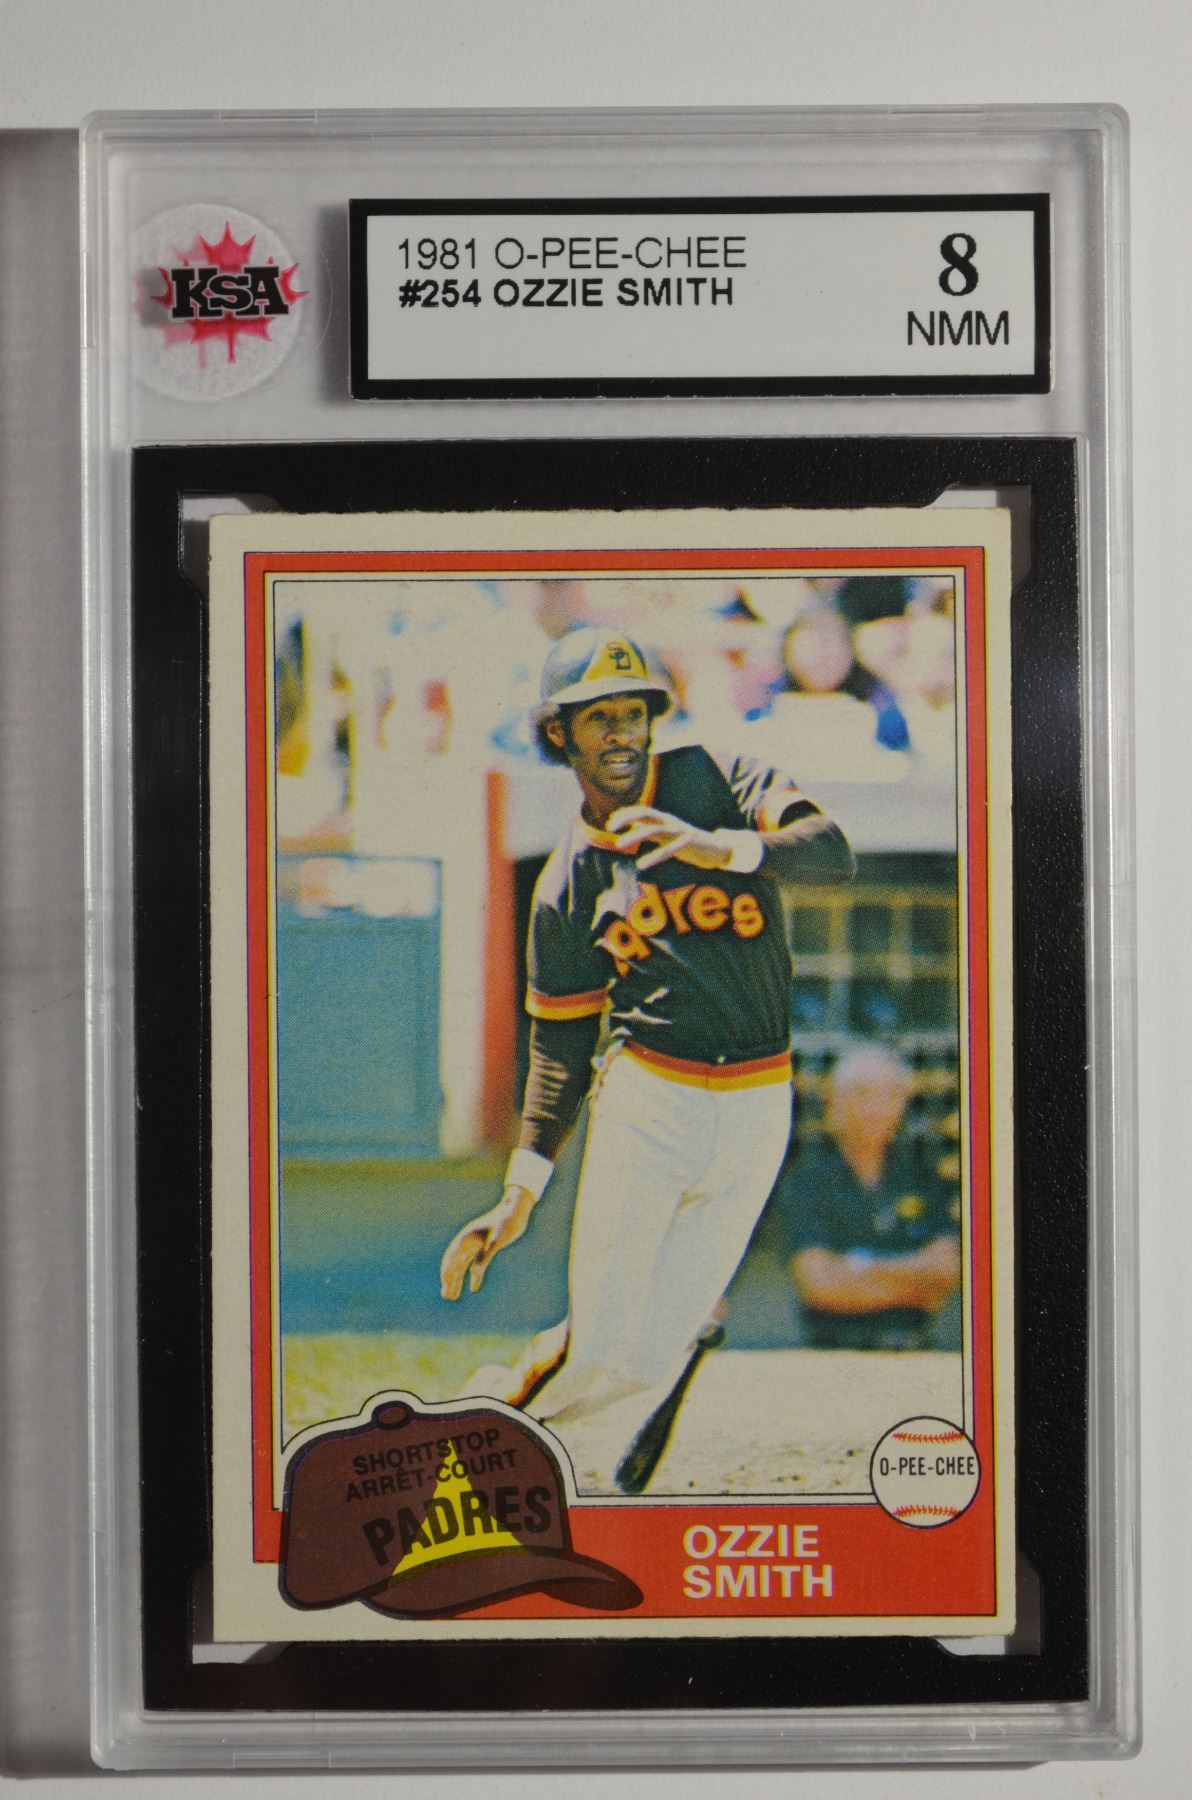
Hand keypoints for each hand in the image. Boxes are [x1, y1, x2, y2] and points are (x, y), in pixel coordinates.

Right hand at [440, 1184, 536, 1299]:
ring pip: (463, 1265)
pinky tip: (474, 1288)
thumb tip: (475, 1274)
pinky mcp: (485, 1247)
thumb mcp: (498, 1239)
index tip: (444, 1283)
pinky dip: (474, 1276)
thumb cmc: (508, 1221)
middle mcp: (469, 1241)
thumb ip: (486, 1256)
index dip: (448, 1270)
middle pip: (455, 1262)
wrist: (517, 1209)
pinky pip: (475, 1263)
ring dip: (458, 1279)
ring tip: (453, 1296)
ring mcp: (476, 1244)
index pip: (453, 1256)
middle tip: (446, 1296)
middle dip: (450, 1279)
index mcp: (468, 1237)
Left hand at [607, 805, 731, 870]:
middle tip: (610, 827)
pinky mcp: (689, 843)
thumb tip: (631, 825)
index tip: (610, 823)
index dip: (626, 814)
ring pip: (654, 830)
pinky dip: (654, 856)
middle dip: (626, 817)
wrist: (717, 849)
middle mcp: (671, 822)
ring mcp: (680, 831)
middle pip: (646, 813)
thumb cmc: (688, 842)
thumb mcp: (666, 834)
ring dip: (634, 835)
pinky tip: (641, 864)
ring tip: (618, 844)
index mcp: (665, 819)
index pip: (642, 810)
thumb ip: (649, 828)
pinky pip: (669, 850)